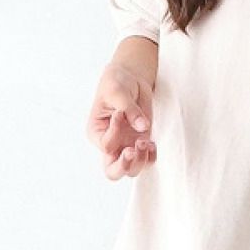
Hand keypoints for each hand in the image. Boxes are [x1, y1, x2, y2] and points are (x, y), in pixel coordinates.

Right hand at [86, 62, 156, 179]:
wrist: (130, 78)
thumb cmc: (116, 84)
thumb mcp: (118, 92)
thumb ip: (129, 109)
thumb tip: (142, 127)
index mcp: (96, 132)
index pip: (106, 144)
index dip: (115, 132)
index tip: (120, 113)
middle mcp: (111, 143)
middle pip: (113, 171)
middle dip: (124, 166)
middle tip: (132, 150)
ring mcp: (127, 144)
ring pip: (132, 170)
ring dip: (140, 161)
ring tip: (146, 142)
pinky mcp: (141, 141)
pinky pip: (147, 159)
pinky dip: (151, 157)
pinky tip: (153, 144)